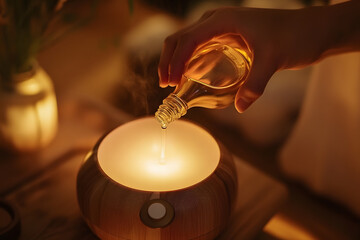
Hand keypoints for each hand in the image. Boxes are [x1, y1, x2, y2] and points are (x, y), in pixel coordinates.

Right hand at [158, 1, 359, 111]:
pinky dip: (191, 60)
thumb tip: (240, 107)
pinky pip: (201, 46)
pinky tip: (191, 75)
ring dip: (177, 60)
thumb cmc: (295, 36)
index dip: (175, 61)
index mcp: (224, 20)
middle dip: (169, 60)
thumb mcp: (274, 60)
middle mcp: (218, 21)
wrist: (314, 30)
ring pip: (188, 41)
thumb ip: (256, 84)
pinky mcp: (228, 37)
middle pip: (181, 37)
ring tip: (173, 82)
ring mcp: (222, 28)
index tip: (171, 83)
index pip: (188, 39)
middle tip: (166, 84)